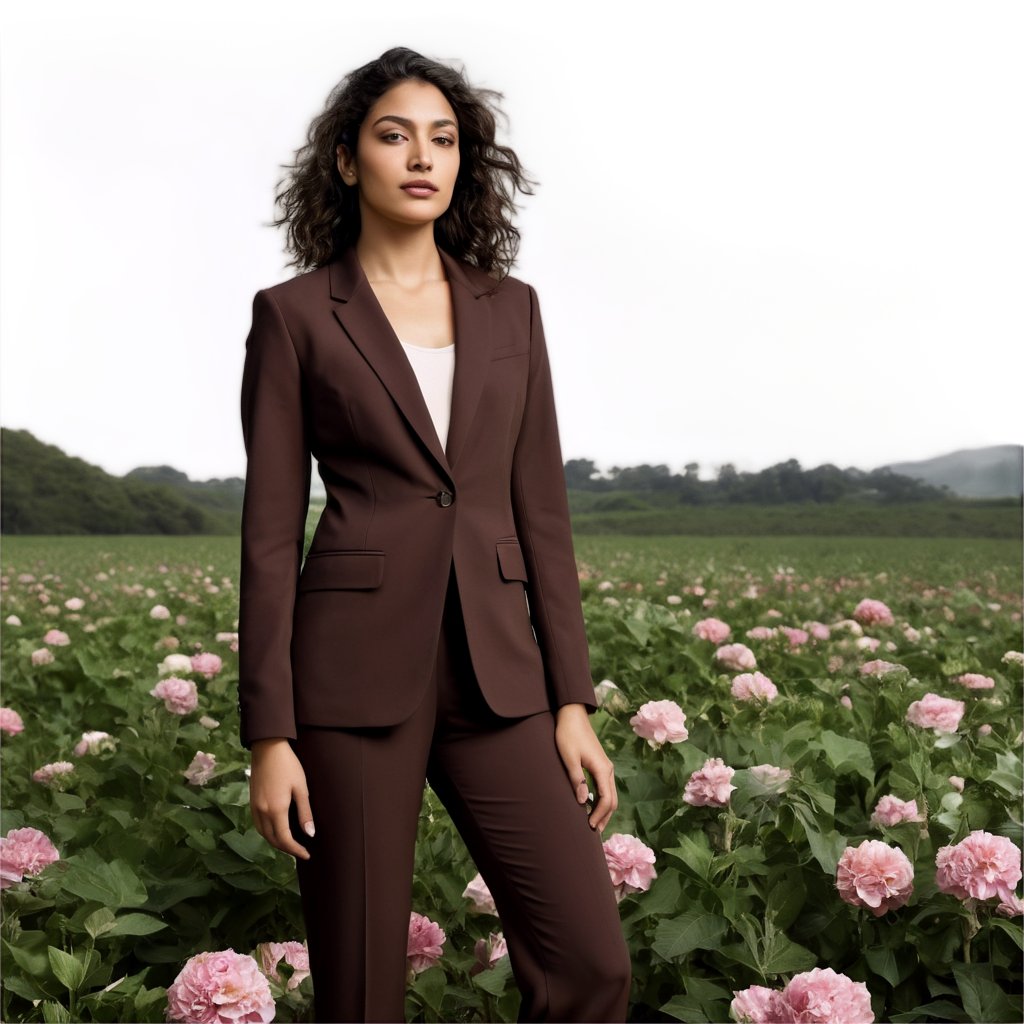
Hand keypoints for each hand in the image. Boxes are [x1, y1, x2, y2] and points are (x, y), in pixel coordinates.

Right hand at [249, 738, 314, 860]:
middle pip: (272, 840)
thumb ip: (304, 813)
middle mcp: (262, 812)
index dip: (296, 850)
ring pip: (263, 834)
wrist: (267, 748)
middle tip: (300, 851)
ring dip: (276, 842)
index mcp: (276, 810)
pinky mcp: (251, 802)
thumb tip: (309, 834)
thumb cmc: (288, 766)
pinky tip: (276, 830)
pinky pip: (258, 825)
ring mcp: (254, 807)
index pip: (285, 839)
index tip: (306, 855)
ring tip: (290, 844)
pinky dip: (267, 833)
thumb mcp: (301, 788)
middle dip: (286, 848)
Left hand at [554, 704, 617, 832]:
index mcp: (602, 768)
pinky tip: (592, 806)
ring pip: (611, 794)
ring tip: (594, 823)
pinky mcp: (601, 765)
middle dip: (605, 817)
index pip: (607, 799)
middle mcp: (608, 769)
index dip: (599, 815)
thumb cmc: (568, 735)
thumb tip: (582, 801)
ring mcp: (606, 767)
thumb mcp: (569, 758)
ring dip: (604, 810)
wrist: (572, 716)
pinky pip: (606, 787)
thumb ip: (576, 779)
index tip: (589, 826)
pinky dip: (602, 800)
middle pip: (613, 800)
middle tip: (594, 831)